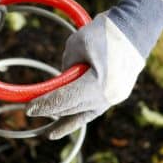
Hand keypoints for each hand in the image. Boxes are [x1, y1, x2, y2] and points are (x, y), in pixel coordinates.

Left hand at [27, 0, 162, 139]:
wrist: (134, 29)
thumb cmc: (105, 33)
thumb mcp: (76, 46)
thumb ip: (65, 68)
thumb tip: (59, 83)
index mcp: (98, 84)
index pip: (64, 100)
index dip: (44, 105)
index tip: (28, 108)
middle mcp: (107, 96)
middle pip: (71, 108)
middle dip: (50, 110)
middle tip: (30, 111)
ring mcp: (112, 98)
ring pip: (81, 114)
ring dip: (63, 120)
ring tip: (48, 133)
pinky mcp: (114, 96)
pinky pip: (91, 111)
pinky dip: (76, 119)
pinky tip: (62, 128)